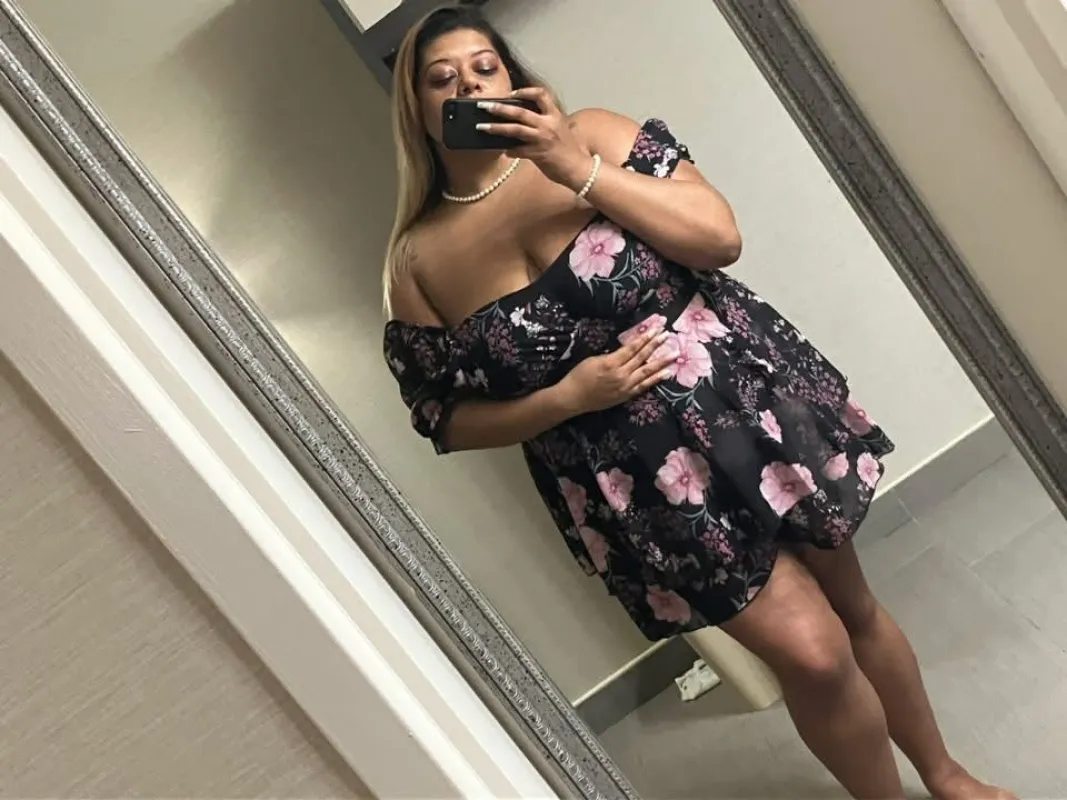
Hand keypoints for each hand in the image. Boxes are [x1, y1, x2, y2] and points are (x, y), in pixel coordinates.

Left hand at [476, 87, 592, 189]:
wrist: (579, 168)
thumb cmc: (570, 150)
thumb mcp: (561, 130)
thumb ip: (547, 122)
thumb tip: (528, 120)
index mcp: (555, 115)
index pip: (540, 95)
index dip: (524, 91)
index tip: (511, 94)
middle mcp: (548, 124)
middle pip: (520, 112)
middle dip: (499, 108)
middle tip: (484, 106)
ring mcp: (542, 139)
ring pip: (515, 129)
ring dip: (496, 128)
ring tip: (483, 127)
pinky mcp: (538, 154)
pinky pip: (518, 151)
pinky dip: (509, 151)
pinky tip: (503, 151)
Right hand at [557, 328, 675, 414]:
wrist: (573, 398)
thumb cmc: (579, 376)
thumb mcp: (593, 360)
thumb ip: (612, 356)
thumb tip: (627, 351)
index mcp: (611, 363)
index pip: (633, 347)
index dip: (646, 337)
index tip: (657, 328)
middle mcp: (621, 374)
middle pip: (642, 357)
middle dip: (656, 344)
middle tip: (668, 335)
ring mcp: (625, 386)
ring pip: (647, 371)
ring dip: (661, 362)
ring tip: (674, 354)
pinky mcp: (626, 395)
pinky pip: (644, 386)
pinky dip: (655, 379)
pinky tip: (666, 373)